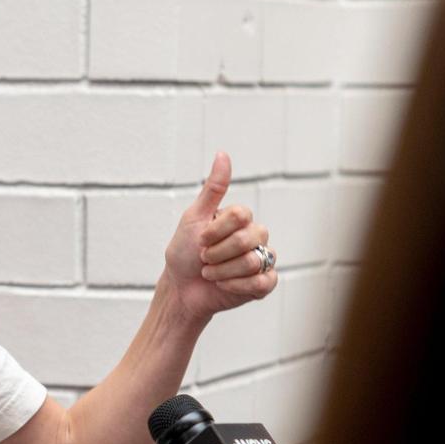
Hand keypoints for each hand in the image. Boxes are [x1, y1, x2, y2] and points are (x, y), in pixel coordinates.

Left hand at [162, 151, 277, 322]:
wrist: (181, 289)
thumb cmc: (184, 253)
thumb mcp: (193, 218)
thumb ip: (213, 189)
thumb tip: (223, 154)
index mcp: (240, 220)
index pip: (241, 215)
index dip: (216, 230)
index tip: (200, 239)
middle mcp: (255, 237)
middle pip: (248, 238)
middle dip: (217, 253)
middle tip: (204, 258)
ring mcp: (262, 260)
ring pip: (253, 261)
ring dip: (222, 271)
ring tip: (210, 273)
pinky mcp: (263, 284)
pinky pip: (262, 282)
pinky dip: (236, 285)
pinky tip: (224, 285)